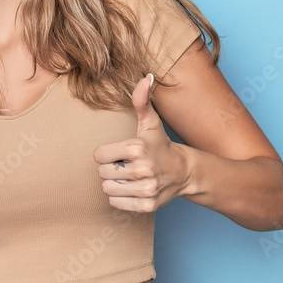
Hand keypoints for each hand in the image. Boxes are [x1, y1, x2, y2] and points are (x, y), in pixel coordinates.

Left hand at [93, 73, 190, 212]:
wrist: (184, 172)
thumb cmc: (161, 146)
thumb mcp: (151, 123)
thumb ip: (142, 101)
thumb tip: (145, 77)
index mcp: (137, 147)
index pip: (98, 155)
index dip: (107, 153)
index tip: (120, 153)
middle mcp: (142, 169)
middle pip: (102, 173)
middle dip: (111, 169)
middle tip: (126, 165)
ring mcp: (146, 189)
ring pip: (108, 189)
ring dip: (115, 184)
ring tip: (129, 177)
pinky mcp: (147, 205)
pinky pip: (116, 204)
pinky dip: (121, 198)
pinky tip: (133, 189)